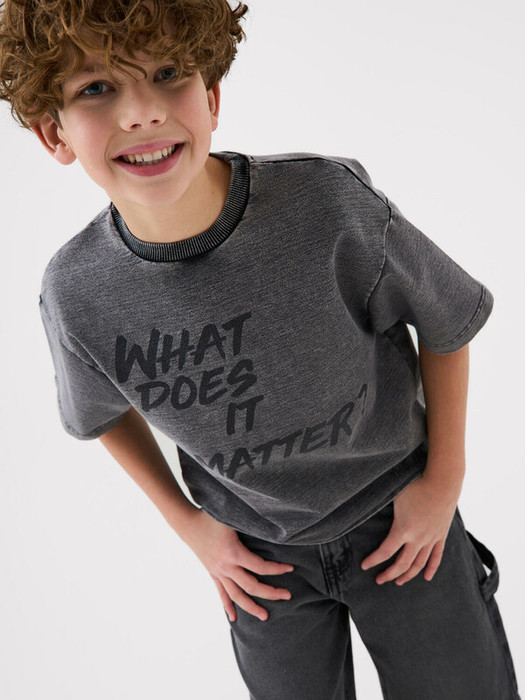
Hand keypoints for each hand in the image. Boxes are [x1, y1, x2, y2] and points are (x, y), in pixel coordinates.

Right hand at [177, 508, 293, 621]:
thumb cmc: (212, 516)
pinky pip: (221, 593)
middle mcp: (226, 566)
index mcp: (233, 552)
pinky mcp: (212, 573)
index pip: (260, 567)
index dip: (277, 569)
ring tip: (264, 616)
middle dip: (271, 593)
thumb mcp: (232, 517)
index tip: (291, 568)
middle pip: (251, 586)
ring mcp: (218, 572)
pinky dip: (228, 606)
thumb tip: (273, 523)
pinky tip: (233, 618)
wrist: (187, 523)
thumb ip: (251, 522)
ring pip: (236, 595)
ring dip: (251, 607)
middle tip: (287, 596)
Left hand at [360, 472, 460, 585]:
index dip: (373, 560)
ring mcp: (431, 538)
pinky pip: (436, 556)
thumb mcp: (395, 496)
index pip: (385, 552)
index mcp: (403, 529)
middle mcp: (418, 538)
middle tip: (379, 580)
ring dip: (408, 575)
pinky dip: (431, 568)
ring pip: (419, 564)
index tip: (364, 566)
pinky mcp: (441, 535)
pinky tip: (426, 577)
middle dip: (389, 574)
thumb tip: (365, 507)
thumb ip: (382, 505)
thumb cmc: (416, 484)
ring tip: (398, 581)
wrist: (443, 480)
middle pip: (402, 564)